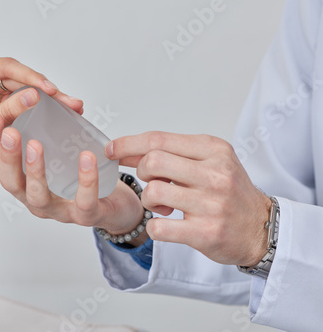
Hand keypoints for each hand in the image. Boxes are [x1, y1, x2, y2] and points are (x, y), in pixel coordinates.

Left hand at [0, 57, 82, 241]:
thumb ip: (9, 109)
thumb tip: (35, 95)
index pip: (3, 67)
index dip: (29, 77)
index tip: (49, 89)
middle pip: (19, 77)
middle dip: (44, 89)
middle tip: (67, 100)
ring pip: (26, 87)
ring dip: (49, 98)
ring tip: (71, 105)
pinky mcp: (3, 102)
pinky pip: (27, 100)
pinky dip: (43, 106)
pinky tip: (61, 109)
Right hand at [0, 127, 148, 246]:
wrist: (114, 203)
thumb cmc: (80, 175)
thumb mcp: (59, 151)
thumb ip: (48, 130)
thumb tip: (42, 93)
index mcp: (23, 182)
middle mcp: (34, 199)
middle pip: (10, 183)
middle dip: (7, 157)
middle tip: (10, 132)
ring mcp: (59, 210)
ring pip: (38, 197)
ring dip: (35, 170)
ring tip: (36, 144)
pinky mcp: (87, 216)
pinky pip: (84, 202)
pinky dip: (86, 180)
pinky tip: (87, 158)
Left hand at [105, 131, 271, 265]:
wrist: (261, 227)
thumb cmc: (230, 192)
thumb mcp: (210, 161)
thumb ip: (173, 154)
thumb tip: (127, 151)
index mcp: (214, 150)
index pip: (159, 139)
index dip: (128, 144)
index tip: (111, 149)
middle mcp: (215, 174)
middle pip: (153, 162)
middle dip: (141, 172)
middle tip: (151, 181)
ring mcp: (211, 204)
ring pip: (153, 193)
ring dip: (148, 201)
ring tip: (162, 205)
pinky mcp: (206, 232)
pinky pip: (159, 227)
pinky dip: (154, 226)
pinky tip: (165, 224)